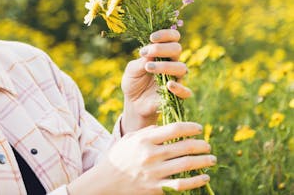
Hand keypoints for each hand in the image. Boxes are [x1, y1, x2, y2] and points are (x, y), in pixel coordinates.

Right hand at [67, 122, 214, 194]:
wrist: (105, 182)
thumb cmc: (118, 157)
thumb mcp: (129, 139)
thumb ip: (147, 133)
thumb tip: (166, 128)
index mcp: (144, 140)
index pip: (174, 129)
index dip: (190, 127)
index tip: (199, 128)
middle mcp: (150, 155)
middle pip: (184, 147)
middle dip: (200, 145)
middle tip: (208, 145)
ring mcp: (154, 172)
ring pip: (186, 165)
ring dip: (203, 161)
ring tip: (211, 159)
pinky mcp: (155, 188)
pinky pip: (181, 184)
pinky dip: (196, 181)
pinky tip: (204, 177)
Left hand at [121, 29, 191, 131]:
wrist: (133, 103)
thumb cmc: (133, 82)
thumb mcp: (132, 70)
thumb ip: (141, 61)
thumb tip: (150, 52)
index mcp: (162, 53)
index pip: (172, 37)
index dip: (165, 34)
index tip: (152, 37)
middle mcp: (172, 63)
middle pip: (177, 49)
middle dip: (161, 48)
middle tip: (145, 53)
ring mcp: (176, 78)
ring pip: (181, 68)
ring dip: (165, 66)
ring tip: (148, 68)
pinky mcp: (176, 95)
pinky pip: (185, 91)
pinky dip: (179, 87)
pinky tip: (168, 85)